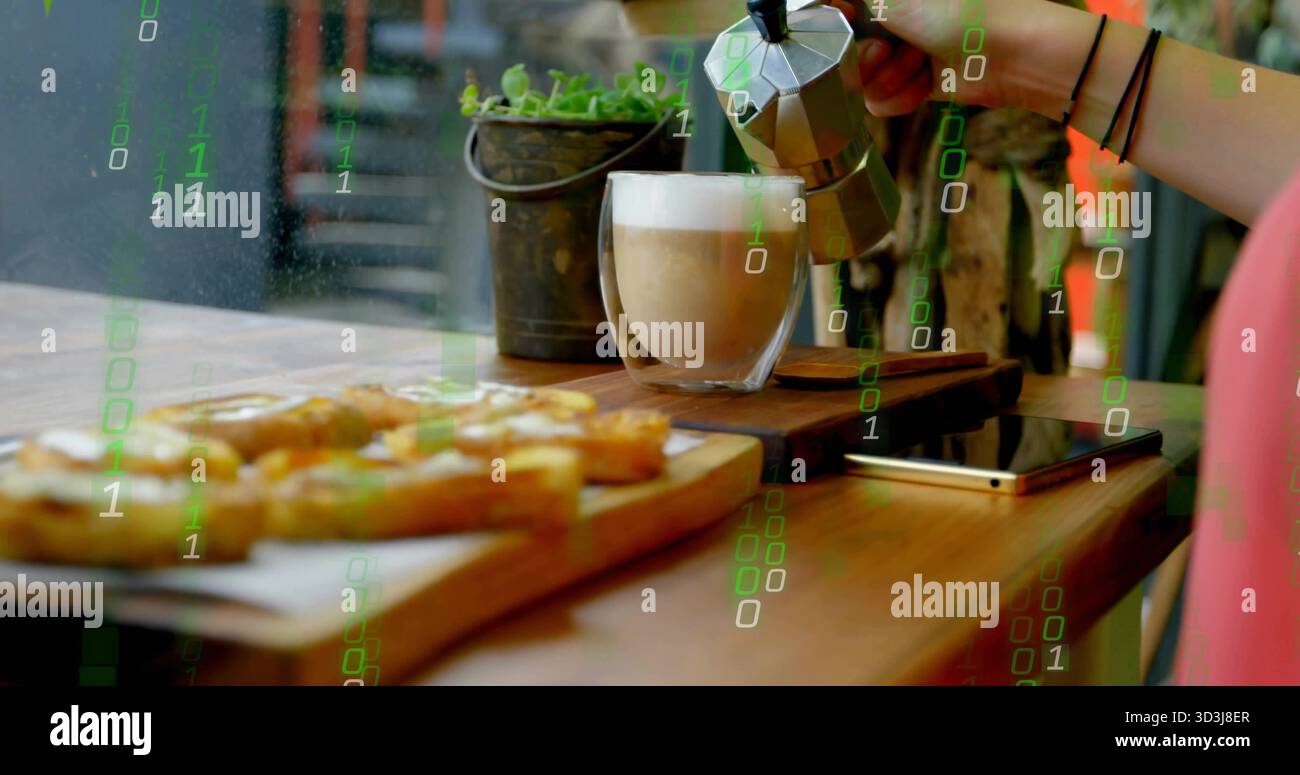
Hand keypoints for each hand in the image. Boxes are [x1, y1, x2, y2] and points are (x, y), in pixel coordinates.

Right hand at [831, 0, 1026, 115]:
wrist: (1006, 54)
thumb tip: (824, 4)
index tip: (840, 22)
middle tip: (886, 52)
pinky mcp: (912, 86)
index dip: (832, 22)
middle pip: (843, 52)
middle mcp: (891, 22)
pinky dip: (903, 96)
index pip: (837, 10)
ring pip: (862, 82)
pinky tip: (925, 83)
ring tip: (918, 64)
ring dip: (890, 78)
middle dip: (866, 59)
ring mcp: (900, 56)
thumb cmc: (955, 13)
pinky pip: (882, 102)